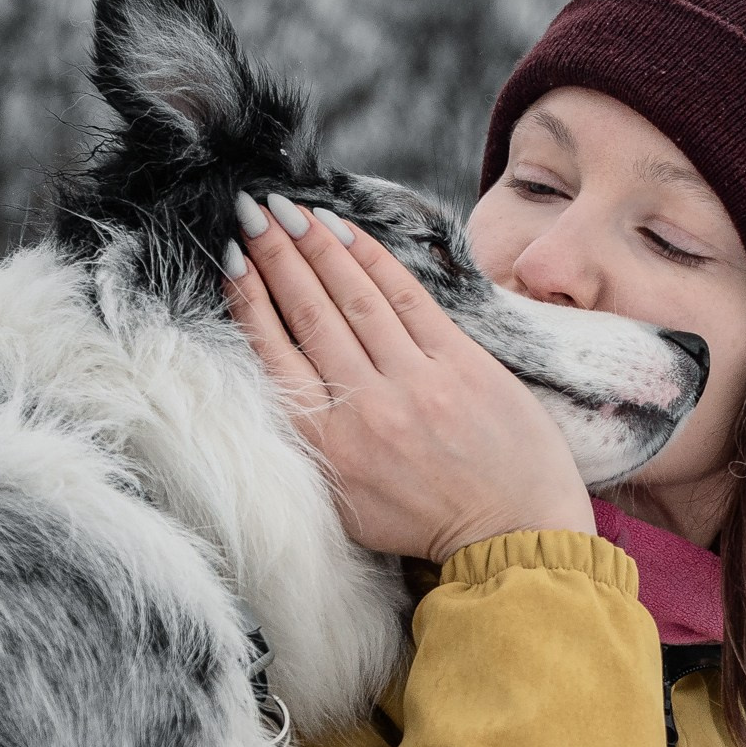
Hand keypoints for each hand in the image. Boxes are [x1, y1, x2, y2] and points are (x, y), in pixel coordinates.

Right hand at [222, 192, 594, 562]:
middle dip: (276, 255)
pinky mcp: (460, 365)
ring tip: (288, 210)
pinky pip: (406, 298)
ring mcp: (414, 384)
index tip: (233, 257)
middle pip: (310, 314)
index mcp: (326, 448)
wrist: (511, 536)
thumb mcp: (346, 502)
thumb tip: (284, 372)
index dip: (249, 299)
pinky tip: (346, 231)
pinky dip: (372, 260)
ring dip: (317, 246)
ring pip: (353, 298)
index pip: (275, 355)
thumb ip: (312, 443)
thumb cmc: (426, 523)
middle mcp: (364, 410)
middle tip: (251, 210)